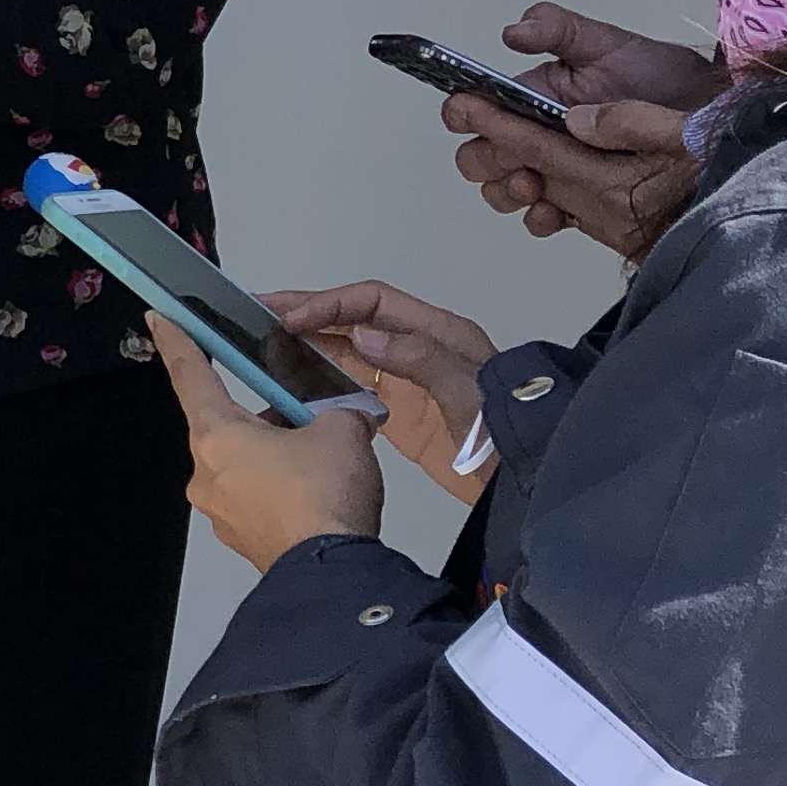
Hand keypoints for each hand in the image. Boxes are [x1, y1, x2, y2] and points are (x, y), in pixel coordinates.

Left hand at [146, 317, 383, 570]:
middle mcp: (207, 474)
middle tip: (307, 413)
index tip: (161, 321)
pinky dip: (283, 487)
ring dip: (280, 453)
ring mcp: (222, 510)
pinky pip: (258, 497)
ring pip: (247, 464)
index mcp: (216, 436)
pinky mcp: (244, 536)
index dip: (177, 342)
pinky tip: (319, 489)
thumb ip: (337, 409)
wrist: (333, 574)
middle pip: (230, 425)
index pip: (191, 375)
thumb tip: (347, 415)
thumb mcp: (342, 430)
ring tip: (326, 457)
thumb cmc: (323, 503)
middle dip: (269, 416)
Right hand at [265, 280, 501, 504]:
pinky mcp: (400, 415)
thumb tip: (362, 338)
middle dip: (307, 315)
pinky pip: (352, 390)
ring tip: (265, 347)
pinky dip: (321, 384)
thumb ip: (420, 360)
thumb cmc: (506, 433)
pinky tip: (293, 389)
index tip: (288, 319)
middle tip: (257, 314)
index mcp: (437, 333)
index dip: (329, 304)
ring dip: (308, 346)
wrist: (529, 483)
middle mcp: (417, 350)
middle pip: (353, 320)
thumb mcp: (469, 392)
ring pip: (347, 352)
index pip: (372, 302)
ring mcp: (407, 383)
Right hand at [451, 5, 714, 257]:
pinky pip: (543, 218)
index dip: (467, 114)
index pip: (477, 109)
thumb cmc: (667, 79)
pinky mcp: (581, 203)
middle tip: (516, 158)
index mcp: (533, 98)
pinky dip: (540, 218)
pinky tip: (556, 212)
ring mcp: (558, 170)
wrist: (717, 121)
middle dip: (488, 159)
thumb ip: (558, 29)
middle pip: (479, 156)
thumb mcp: (611, 44)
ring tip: (535, 187)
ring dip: (508, 191)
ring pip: (503, 190)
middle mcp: (537, 135)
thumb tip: (511, 33)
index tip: (475, 114)